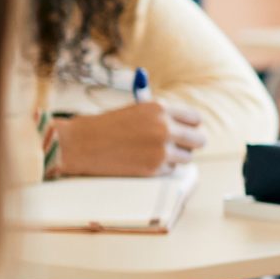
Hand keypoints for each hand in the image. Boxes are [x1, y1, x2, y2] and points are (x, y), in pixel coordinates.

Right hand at [55, 100, 206, 176]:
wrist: (81, 143)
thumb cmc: (107, 126)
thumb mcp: (137, 111)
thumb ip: (163, 117)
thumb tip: (188, 127)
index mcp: (160, 108)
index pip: (195, 119)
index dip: (191, 126)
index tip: (187, 131)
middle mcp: (164, 128)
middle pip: (198, 140)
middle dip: (190, 144)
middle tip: (181, 147)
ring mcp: (160, 150)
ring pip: (187, 158)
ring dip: (176, 157)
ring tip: (155, 153)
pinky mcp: (153, 168)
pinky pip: (170, 169)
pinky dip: (160, 168)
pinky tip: (141, 161)